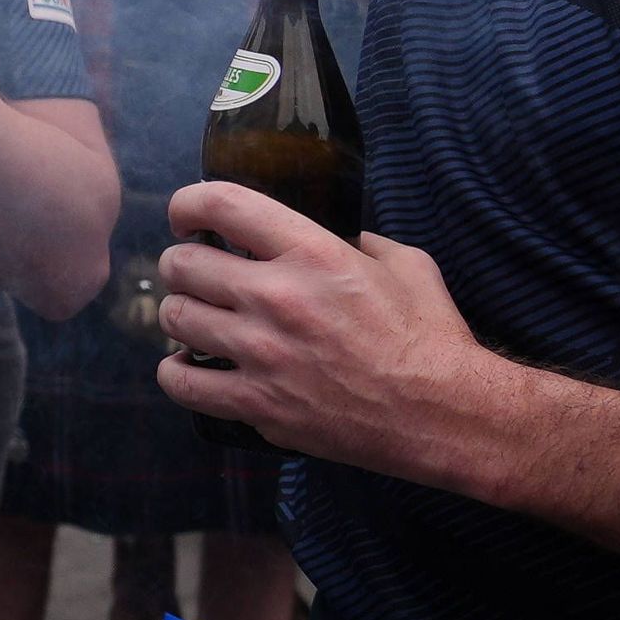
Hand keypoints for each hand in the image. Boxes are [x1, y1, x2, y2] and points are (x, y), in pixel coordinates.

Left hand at [155, 182, 513, 481]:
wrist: (444, 415)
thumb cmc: (431, 337)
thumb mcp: (406, 264)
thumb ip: (358, 240)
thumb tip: (332, 233)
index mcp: (312, 253)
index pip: (219, 204)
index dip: (188, 204)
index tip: (186, 217)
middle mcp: (276, 297)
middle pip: (181, 264)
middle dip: (182, 265)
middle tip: (196, 275)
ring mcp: (262, 353)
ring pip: (176, 318)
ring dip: (182, 314)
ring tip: (199, 319)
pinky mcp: (259, 403)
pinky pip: (182, 383)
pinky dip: (175, 374)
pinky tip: (188, 368)